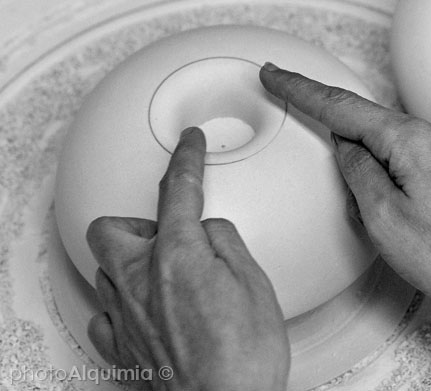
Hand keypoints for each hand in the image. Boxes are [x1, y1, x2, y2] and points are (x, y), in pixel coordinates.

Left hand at [86, 128, 288, 390]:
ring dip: (131, 259)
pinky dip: (122, 302)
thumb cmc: (246, 356)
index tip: (187, 144)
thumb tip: (211, 231)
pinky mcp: (123, 346)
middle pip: (112, 228)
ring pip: (105, 267)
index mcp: (179, 255)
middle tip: (168, 229)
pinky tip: (144, 307)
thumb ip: (227, 243)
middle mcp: (142, 280)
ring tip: (164, 269)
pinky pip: (105, 312)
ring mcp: (128, 315)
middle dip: (137, 220)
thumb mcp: (255, 283)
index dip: (185, 159)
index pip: (178, 190)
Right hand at [260, 65, 430, 390]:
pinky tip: (416, 212)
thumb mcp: (386, 220)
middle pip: (374, 128)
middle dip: (348, 146)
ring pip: (402, 149)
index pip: (343, 107)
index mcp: (411, 139)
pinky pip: (426, 161)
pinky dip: (408, 177)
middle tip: (347, 193)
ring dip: (383, 171)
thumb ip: (358, 175)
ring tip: (394, 224)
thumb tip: (348, 150)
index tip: (277, 74)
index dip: (303, 90)